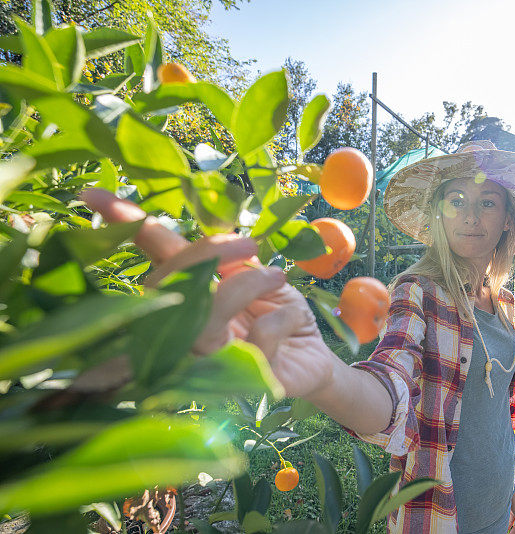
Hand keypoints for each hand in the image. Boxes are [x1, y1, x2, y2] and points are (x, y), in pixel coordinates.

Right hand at [80, 188, 340, 398]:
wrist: (314, 358)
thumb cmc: (279, 314)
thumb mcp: (257, 276)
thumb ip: (230, 259)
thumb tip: (216, 234)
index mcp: (187, 295)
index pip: (154, 258)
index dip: (125, 224)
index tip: (91, 194)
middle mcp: (183, 329)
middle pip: (165, 286)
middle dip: (206, 254)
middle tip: (250, 245)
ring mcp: (207, 361)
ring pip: (202, 320)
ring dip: (244, 285)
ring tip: (276, 276)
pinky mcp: (241, 383)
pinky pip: (255, 341)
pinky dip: (280, 318)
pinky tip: (292, 319)